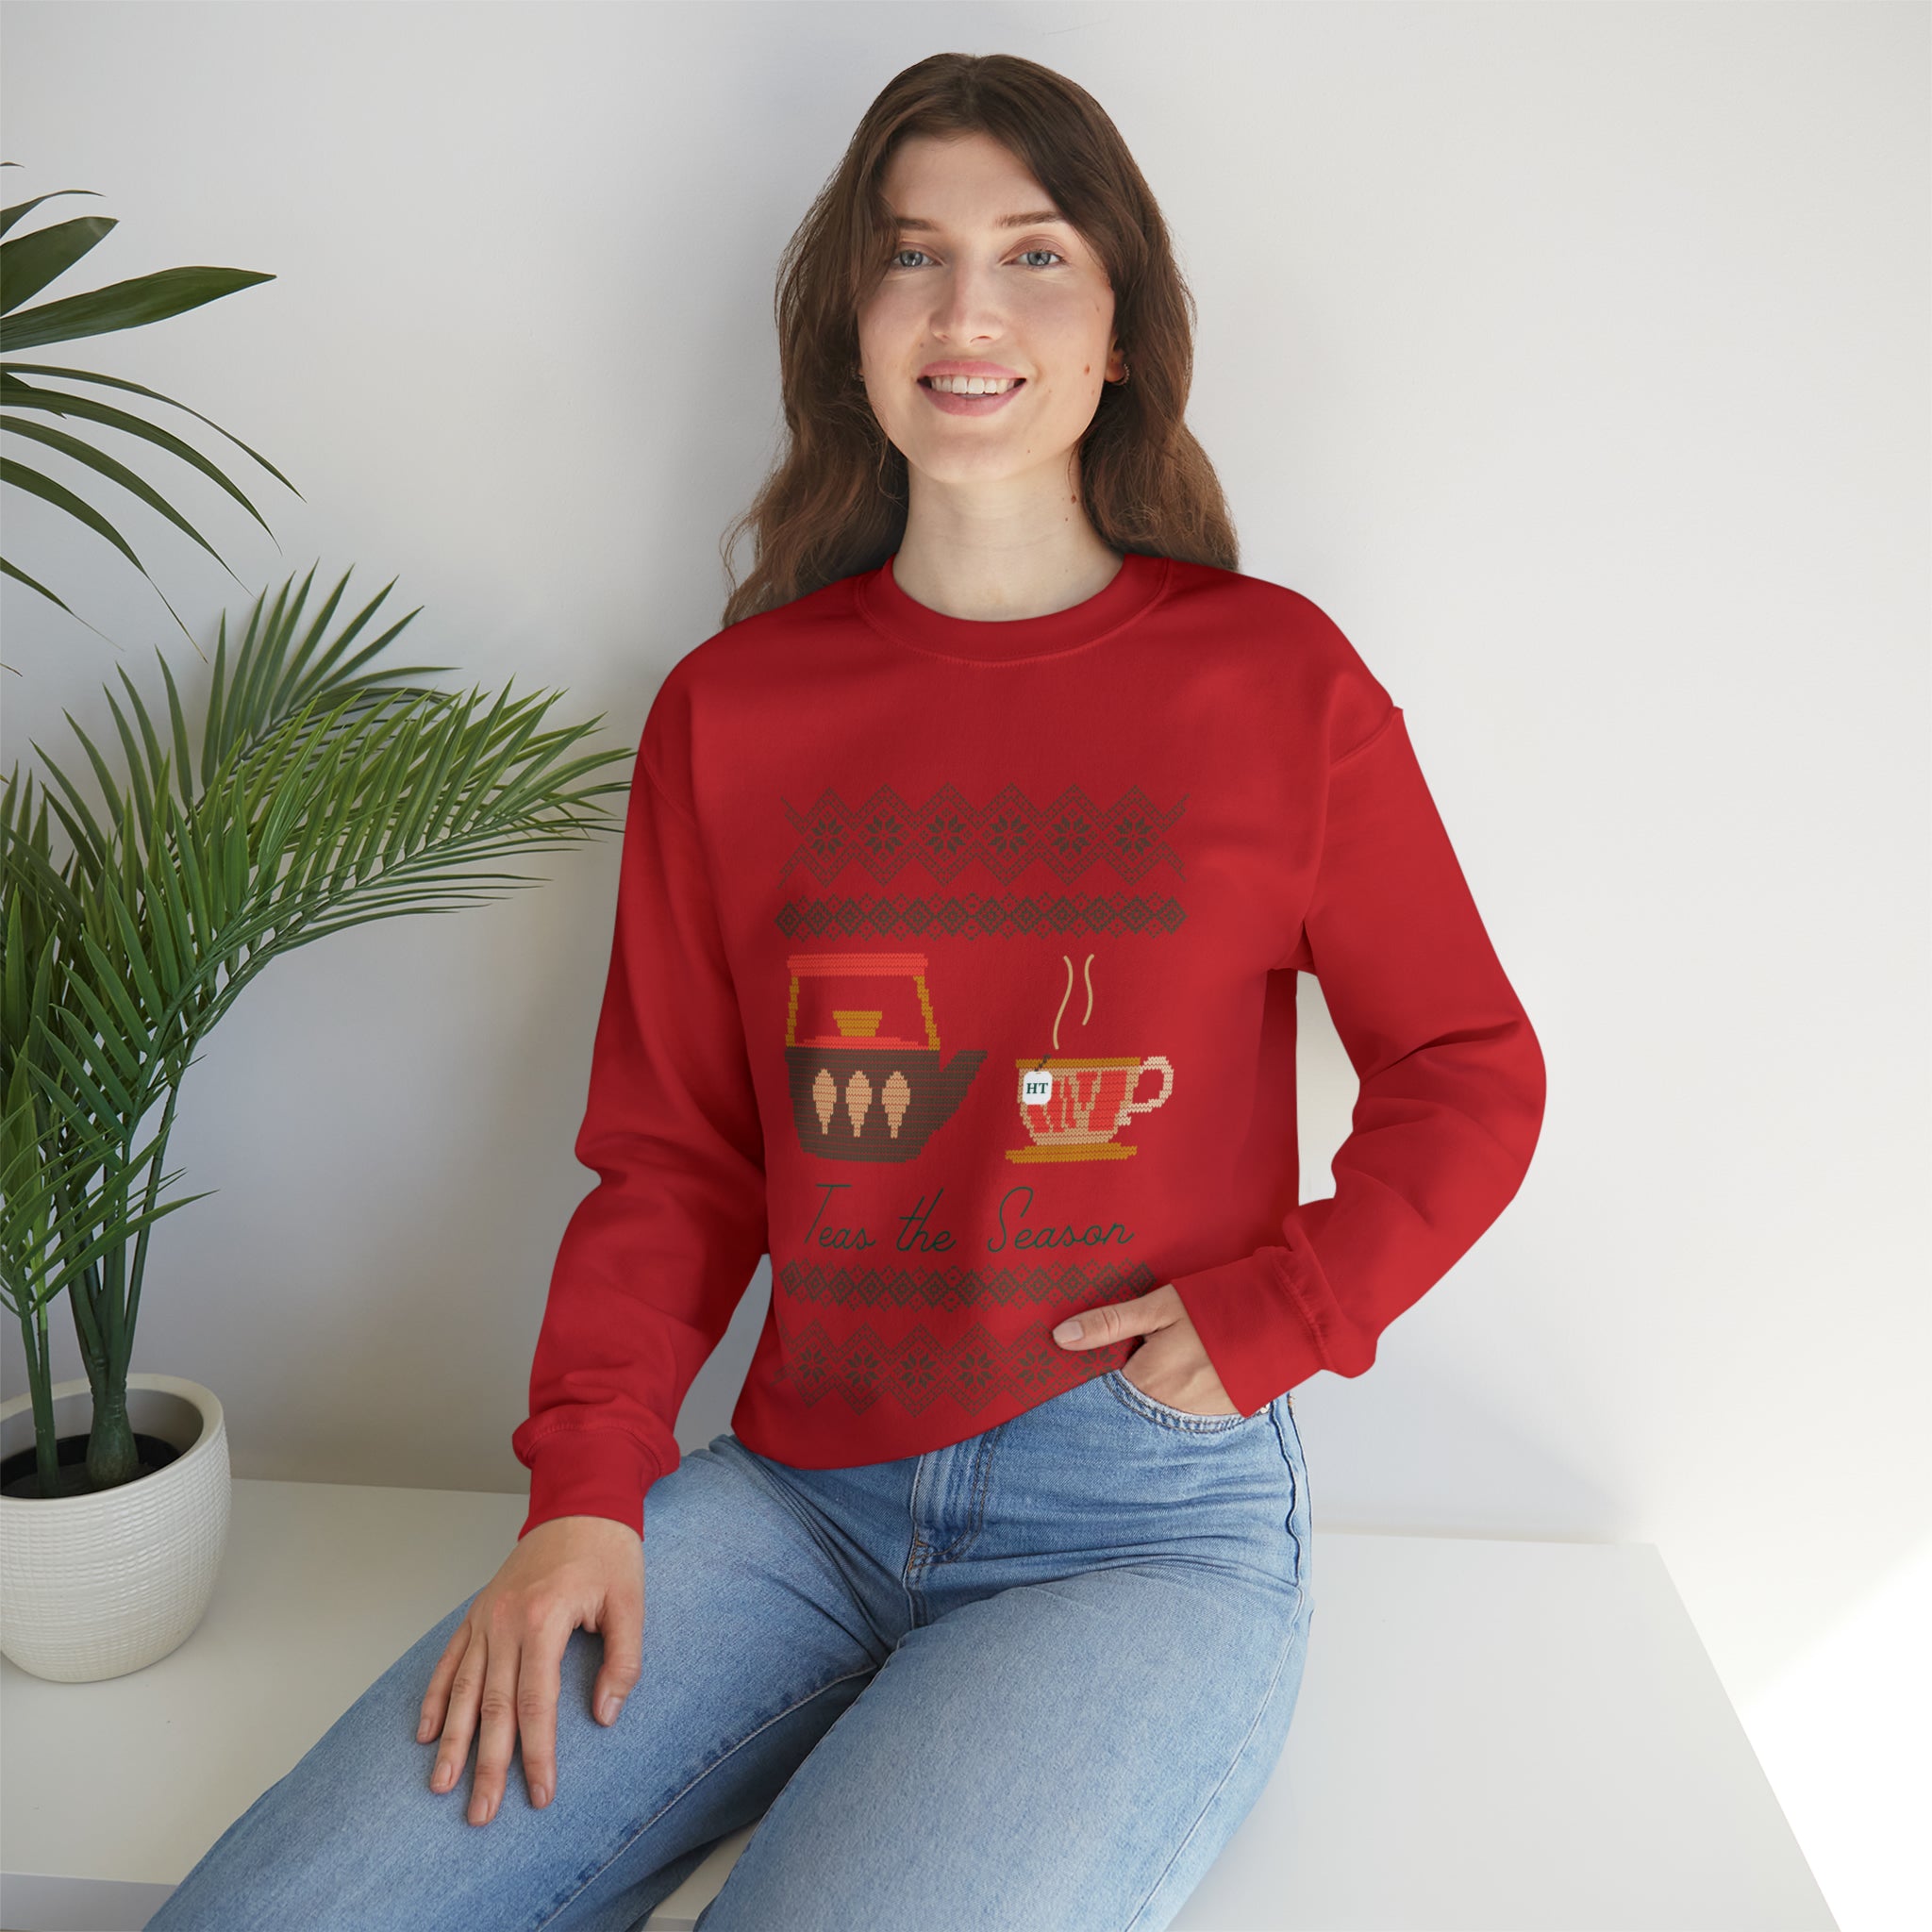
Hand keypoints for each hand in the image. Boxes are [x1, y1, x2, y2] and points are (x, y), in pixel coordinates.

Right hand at [418, 1513, 642, 1824]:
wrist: (581, 1501)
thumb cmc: (608, 1551)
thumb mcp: (630, 1603)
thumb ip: (623, 1662)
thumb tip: (604, 1716)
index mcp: (544, 1620)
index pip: (536, 1703)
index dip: (537, 1753)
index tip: (539, 1793)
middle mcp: (506, 1621)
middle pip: (492, 1706)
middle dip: (486, 1764)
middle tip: (480, 1813)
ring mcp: (487, 1616)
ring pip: (462, 1689)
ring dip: (451, 1741)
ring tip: (441, 1786)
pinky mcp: (479, 1612)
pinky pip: (449, 1659)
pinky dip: (434, 1696)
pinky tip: (426, 1732)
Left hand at [1052, 1282, 1240, 1415]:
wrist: (1287, 1315)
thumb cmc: (1219, 1304)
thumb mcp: (1160, 1306)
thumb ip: (1111, 1323)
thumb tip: (1060, 1337)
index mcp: (1149, 1381)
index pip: (1104, 1388)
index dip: (1100, 1369)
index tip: (1097, 1354)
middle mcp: (1170, 1408)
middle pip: (1132, 1400)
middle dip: (1130, 1378)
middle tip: (1144, 1349)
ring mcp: (1201, 1416)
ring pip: (1161, 1406)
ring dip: (1159, 1387)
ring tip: (1175, 1355)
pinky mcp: (1226, 1414)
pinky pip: (1190, 1410)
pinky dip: (1186, 1392)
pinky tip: (1196, 1367)